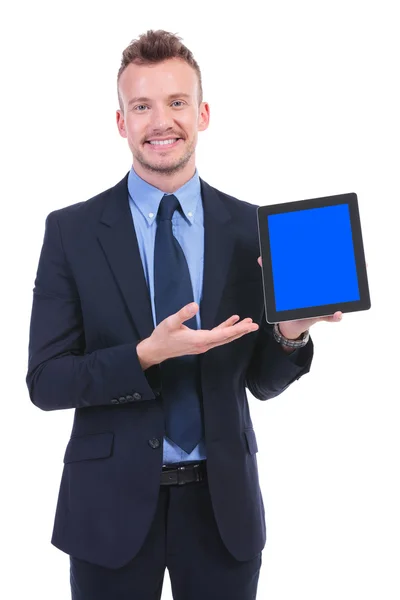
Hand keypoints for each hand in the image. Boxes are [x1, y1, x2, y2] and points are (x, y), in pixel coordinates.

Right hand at [137, 302, 258, 365]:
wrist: (156, 350)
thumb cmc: (162, 336)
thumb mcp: (170, 322)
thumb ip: (183, 314)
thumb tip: (194, 305)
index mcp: (199, 339)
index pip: (222, 334)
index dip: (237, 329)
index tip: (249, 326)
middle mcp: (204, 344)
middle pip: (227, 337)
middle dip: (241, 331)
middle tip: (254, 325)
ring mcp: (203, 345)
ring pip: (223, 337)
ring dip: (235, 330)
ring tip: (247, 323)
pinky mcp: (200, 343)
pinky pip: (217, 336)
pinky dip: (225, 329)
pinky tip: (231, 322)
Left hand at [257, 256, 367, 338]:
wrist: (289, 321)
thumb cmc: (289, 300)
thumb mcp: (282, 288)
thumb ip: (273, 273)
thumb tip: (261, 259)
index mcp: (315, 282)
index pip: (328, 268)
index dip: (338, 259)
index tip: (346, 248)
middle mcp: (324, 292)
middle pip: (340, 281)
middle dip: (350, 273)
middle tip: (363, 265)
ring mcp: (325, 303)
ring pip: (341, 299)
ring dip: (347, 296)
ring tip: (349, 290)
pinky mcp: (322, 315)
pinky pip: (332, 316)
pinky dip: (335, 316)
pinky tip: (337, 314)